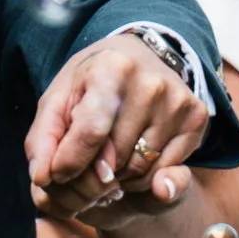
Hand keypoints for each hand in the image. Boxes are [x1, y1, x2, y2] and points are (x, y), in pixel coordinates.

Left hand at [26, 34, 208, 222]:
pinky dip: (142, 176)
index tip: (56, 174)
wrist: (140, 57)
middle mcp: (151, 83)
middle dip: (91, 173)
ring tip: (109, 154)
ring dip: (117, 176)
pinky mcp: (196, 118)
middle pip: (114, 158)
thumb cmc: (90, 84)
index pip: (91, 132)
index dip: (69, 163)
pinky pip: (164, 173)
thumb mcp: (58, 101)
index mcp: (112, 68)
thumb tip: (43, 180)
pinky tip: (133, 154)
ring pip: (139, 170)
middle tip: (84, 162)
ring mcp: (178, 101)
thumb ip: (42, 141)